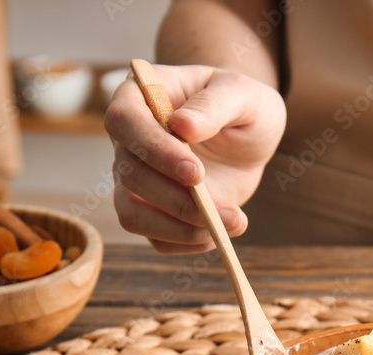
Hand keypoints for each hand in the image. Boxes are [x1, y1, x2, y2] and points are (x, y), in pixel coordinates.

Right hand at [105, 64, 285, 252]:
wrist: (248, 136)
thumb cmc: (241, 105)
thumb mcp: (240, 94)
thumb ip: (214, 104)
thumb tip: (181, 125)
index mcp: (139, 96)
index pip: (124, 122)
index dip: (154, 151)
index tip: (195, 171)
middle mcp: (128, 140)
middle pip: (128, 174)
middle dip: (176, 198)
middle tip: (224, 209)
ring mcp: (135, 178)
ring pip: (132, 213)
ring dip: (179, 228)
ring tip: (230, 224)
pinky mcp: (153, 210)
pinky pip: (156, 237)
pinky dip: (187, 242)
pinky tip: (220, 232)